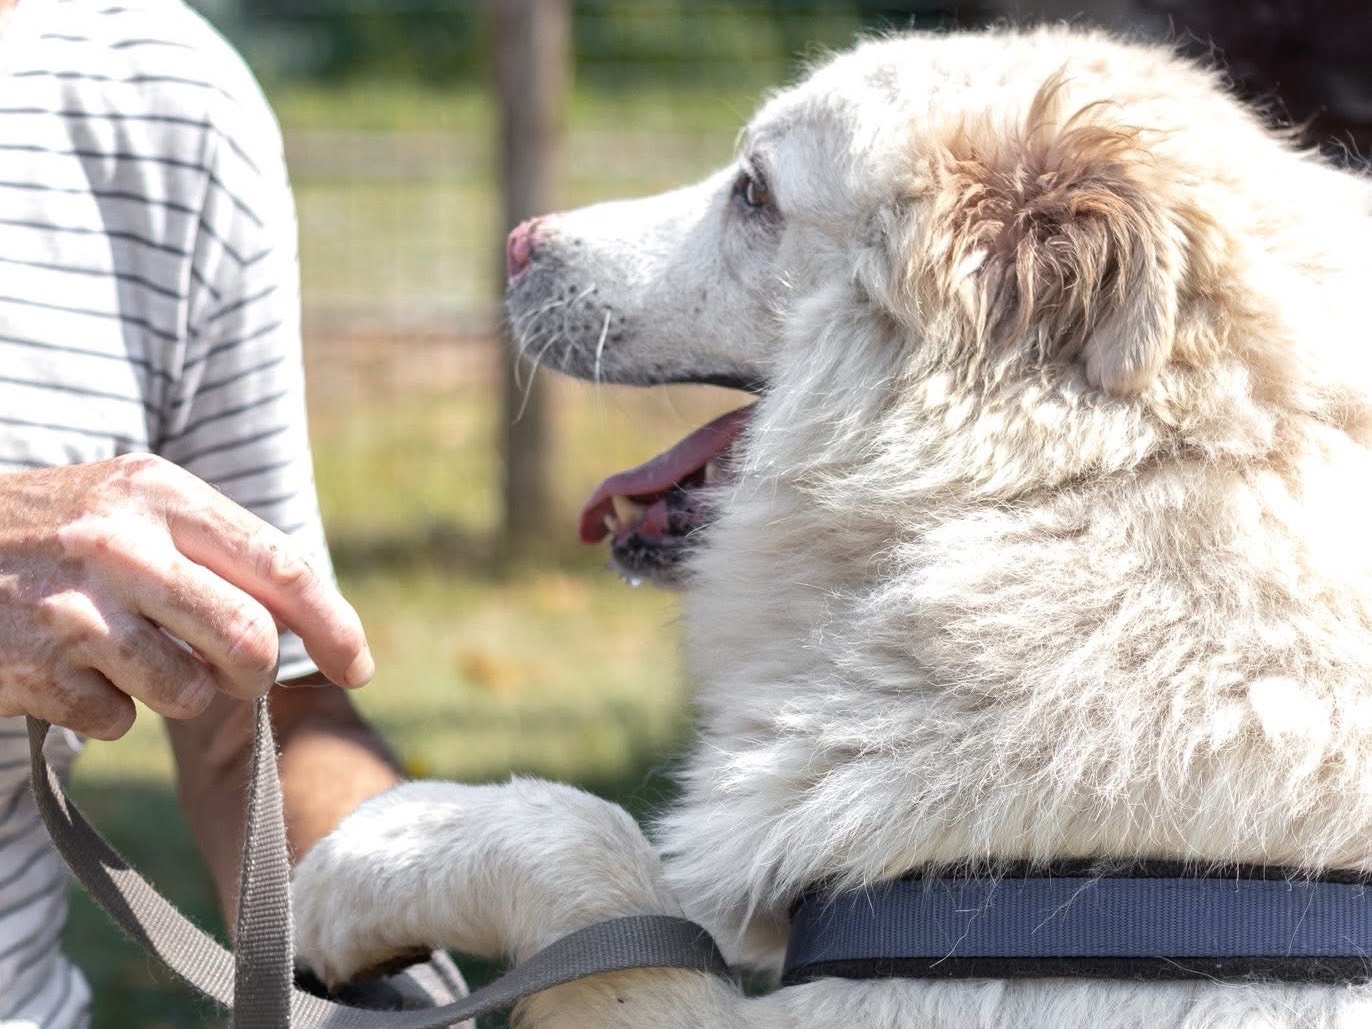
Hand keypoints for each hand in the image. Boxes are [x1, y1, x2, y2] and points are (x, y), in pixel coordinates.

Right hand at [0, 454, 372, 738]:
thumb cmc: (49, 531)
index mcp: (160, 494)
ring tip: (133, 659)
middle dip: (256, 673)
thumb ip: (213, 550)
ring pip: (190, 691)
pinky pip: (118, 722)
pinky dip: (109, 712)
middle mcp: (122, 544)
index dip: (333, 625)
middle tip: (237, 676)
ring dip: (177, 692)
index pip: (280, 566)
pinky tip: (71, 672)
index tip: (359, 668)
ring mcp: (75, 609)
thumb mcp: (129, 506)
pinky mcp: (34, 668)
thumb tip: (307, 617)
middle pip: (249, 639)